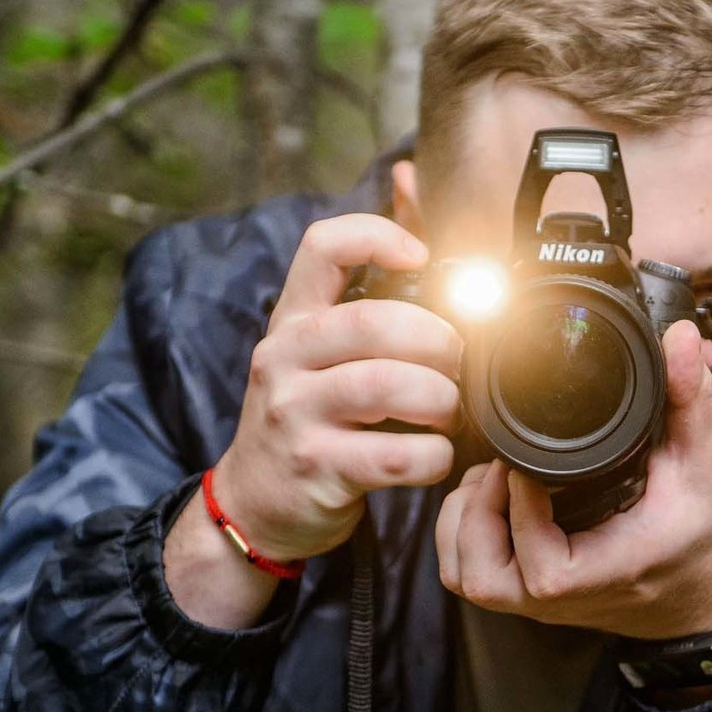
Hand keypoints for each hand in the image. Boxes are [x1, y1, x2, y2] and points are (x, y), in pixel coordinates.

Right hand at [166, 214, 462, 627]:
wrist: (254, 502)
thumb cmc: (304, 420)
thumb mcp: (314, 357)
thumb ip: (363, 304)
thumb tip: (417, 209)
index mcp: (291, 321)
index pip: (322, 247)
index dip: (378, 237)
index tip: (421, 258)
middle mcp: (285, 359)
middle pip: (374, 323)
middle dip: (438, 341)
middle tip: (457, 364)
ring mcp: (295, 414)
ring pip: (388, 387)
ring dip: (441, 398)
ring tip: (448, 411)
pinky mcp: (317, 468)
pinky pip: (398, 456)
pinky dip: (435, 455)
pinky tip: (435, 455)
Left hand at [436, 319, 711, 650]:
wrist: (703, 593)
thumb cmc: (702, 534)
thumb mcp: (702, 464)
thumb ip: (689, 400)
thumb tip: (682, 337)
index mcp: (606, 571)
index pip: (541, 566)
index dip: (520, 510)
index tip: (526, 466)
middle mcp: (564, 596)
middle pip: (483, 578)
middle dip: (478, 515)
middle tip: (502, 469)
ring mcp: (540, 603)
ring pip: (468, 577)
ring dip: (464, 524)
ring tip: (493, 481)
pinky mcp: (528, 596)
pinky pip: (471, 575)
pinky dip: (464, 537)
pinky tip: (491, 499)